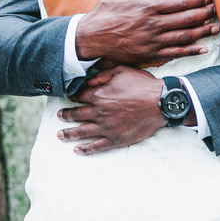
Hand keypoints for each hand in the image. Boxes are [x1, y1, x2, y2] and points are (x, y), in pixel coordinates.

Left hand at [56, 65, 170, 154]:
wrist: (161, 103)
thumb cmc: (143, 85)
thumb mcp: (122, 70)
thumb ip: (103, 75)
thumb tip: (88, 81)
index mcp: (99, 95)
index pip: (78, 96)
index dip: (70, 96)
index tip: (66, 98)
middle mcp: (99, 112)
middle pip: (76, 115)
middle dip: (65, 116)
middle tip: (59, 116)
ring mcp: (107, 127)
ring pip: (82, 132)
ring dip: (69, 134)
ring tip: (60, 135)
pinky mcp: (116, 139)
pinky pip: (97, 146)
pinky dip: (86, 149)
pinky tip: (77, 150)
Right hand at [74, 0, 218, 64]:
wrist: (90, 37)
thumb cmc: (104, 11)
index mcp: (147, 6)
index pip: (179, 2)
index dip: (196, 0)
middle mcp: (153, 24)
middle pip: (186, 19)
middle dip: (204, 14)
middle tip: (217, 10)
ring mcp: (153, 41)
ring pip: (184, 36)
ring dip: (202, 32)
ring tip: (216, 28)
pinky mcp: (150, 54)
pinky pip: (175, 53)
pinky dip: (191, 51)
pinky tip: (203, 49)